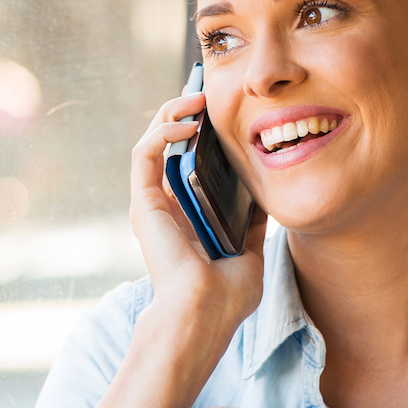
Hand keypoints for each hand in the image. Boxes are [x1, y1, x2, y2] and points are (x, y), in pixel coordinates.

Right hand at [133, 92, 266, 326]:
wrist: (206, 314)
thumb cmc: (226, 296)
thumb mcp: (249, 249)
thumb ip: (251, 222)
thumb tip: (265, 196)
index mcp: (187, 217)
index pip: (189, 163)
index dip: (202, 134)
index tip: (224, 113)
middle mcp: (165, 207)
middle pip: (169, 146)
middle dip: (185, 114)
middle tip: (207, 94)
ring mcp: (151, 204)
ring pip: (152, 142)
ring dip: (172, 113)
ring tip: (197, 100)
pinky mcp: (142, 202)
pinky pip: (145, 153)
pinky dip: (163, 131)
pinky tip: (188, 124)